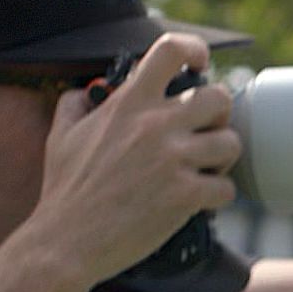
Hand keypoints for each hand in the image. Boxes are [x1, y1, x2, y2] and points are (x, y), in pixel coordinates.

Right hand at [29, 33, 241, 283]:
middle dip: (219, 115)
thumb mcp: (61, 135)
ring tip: (205, 169)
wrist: (65, 242)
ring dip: (222, 158)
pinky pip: (226, 188)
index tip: (200, 64)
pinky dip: (217, 197)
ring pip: (231, 143)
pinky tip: (199, 201)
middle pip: (219, 97)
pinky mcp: (184, 196)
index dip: (195, 50)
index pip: (171, 50)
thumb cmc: (64, 191)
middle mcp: (155, 125)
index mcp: (128, 103)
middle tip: (205, 132)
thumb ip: (75, 104)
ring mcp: (172, 160)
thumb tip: (86, 91)